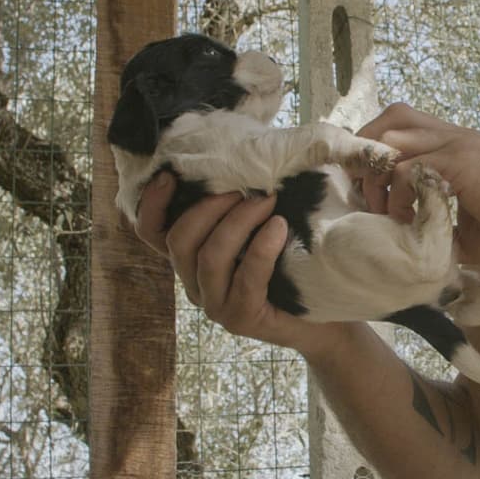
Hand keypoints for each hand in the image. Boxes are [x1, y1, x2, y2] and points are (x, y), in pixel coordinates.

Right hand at [129, 172, 330, 352]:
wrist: (327, 319)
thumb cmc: (294, 267)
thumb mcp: (263, 229)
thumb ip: (243, 204)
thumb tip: (248, 159)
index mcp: (191, 259)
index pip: (152, 233)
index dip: (152, 205)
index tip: (170, 176)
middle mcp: (195, 283)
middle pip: (179, 240)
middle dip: (210, 206)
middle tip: (247, 187)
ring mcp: (215, 305)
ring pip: (209, 258)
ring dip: (238, 222)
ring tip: (267, 201)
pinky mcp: (241, 319)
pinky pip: (245, 279)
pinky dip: (262, 248)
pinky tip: (279, 227)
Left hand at [356, 104, 479, 276]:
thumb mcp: (471, 232)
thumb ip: (441, 228)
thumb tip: (412, 250)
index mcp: (459, 147)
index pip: (404, 127)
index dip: (378, 152)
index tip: (369, 191)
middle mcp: (455, 137)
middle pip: (390, 118)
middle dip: (366, 152)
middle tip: (365, 194)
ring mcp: (459, 145)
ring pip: (392, 138)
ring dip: (377, 176)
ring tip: (382, 211)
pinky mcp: (461, 162)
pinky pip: (408, 169)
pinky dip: (397, 195)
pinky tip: (407, 221)